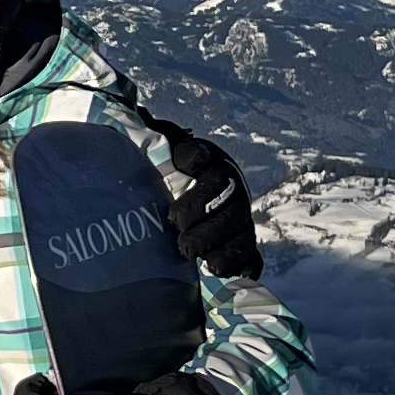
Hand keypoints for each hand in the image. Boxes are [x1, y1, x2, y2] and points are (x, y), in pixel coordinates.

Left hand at [140, 110, 262, 277]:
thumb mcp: (161, 149)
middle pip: (231, 212)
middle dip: (209, 231)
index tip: (175, 209)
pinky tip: (235, 278)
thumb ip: (157, 138)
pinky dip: (246, 268)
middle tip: (182, 245)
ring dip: (226, 252)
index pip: (214, 175)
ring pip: (243, 236)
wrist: (176, 196)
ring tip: (206, 264)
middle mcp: (233, 193)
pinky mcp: (242, 246)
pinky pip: (252, 258)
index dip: (198, 193)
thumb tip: (142, 116)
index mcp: (214, 167)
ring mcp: (240, 220)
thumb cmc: (164, 170)